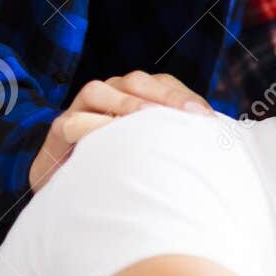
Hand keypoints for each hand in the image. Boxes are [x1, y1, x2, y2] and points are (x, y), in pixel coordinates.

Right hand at [30, 70, 212, 190]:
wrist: (74, 195)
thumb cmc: (122, 173)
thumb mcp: (154, 154)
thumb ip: (177, 140)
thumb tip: (218, 139)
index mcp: (134, 96)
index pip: (163, 83)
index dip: (184, 96)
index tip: (208, 118)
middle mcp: (108, 96)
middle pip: (135, 81)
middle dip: (163, 97)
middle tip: (187, 118)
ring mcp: (80, 109)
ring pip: (98, 90)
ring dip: (125, 105)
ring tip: (148, 121)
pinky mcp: (58, 130)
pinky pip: (71, 122)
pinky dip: (90, 127)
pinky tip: (111, 139)